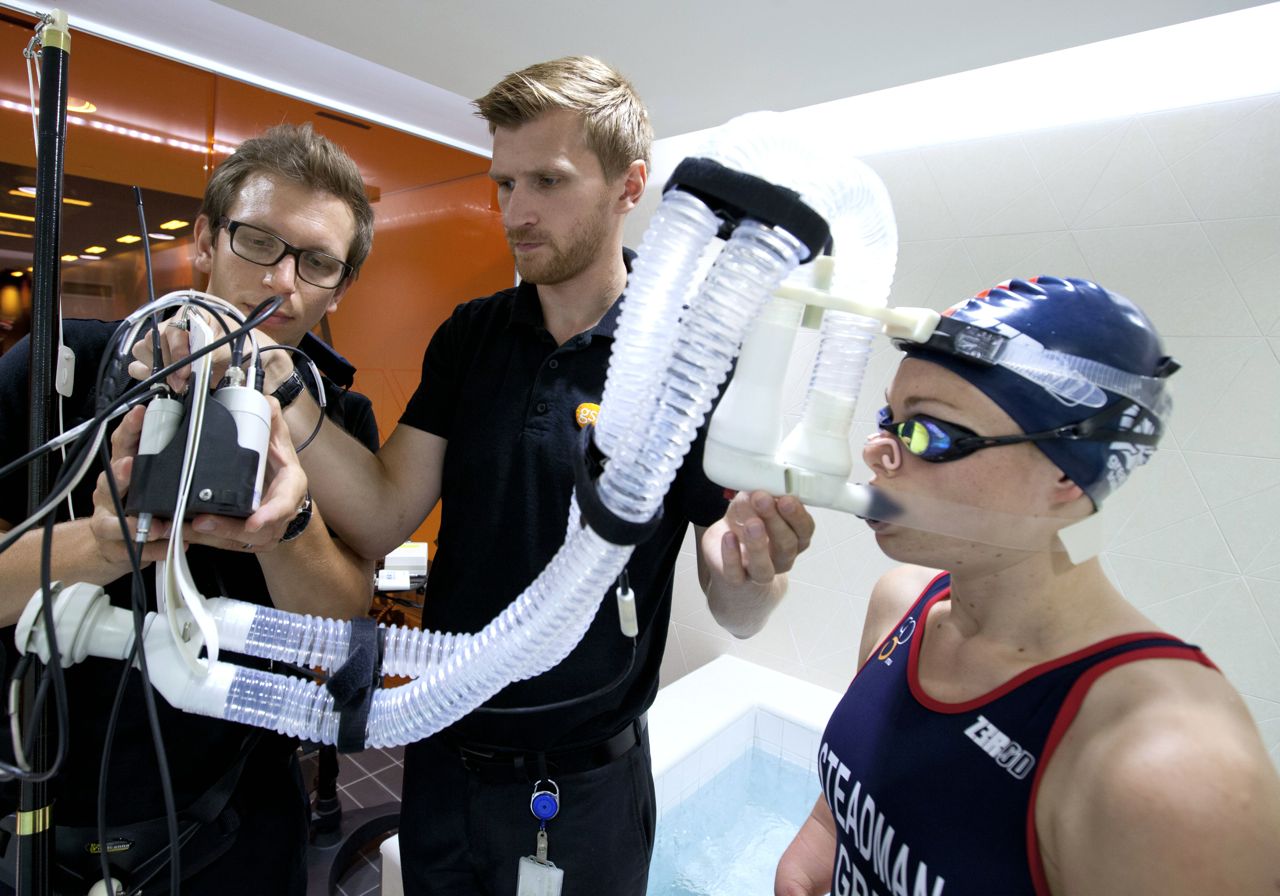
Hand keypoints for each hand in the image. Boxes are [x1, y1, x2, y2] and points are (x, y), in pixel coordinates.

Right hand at [89, 405, 172, 566]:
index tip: (140, 413)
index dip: (129, 428)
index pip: (122, 444)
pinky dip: (152, 549)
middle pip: (110, 479)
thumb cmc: (135, 507)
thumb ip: (166, 466)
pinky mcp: (113, 546)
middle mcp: (110, 493)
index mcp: (122, 471)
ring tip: (158, 525)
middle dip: (120, 473)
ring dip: (135, 522)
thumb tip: (202, 444)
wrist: (110, 546)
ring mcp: (108, 519)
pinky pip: (133, 548)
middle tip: (130, 467)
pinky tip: (167, 547)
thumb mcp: (148, 482)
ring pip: (114, 520)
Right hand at [127, 308, 282, 393]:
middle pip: (151, 340)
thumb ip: (210, 353)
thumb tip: (190, 366)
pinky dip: (149, 376)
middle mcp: (177, 327)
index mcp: (192, 315)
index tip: (186, 370)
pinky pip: (141, 366)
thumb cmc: (247, 347)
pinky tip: (164, 385)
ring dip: (156, 369)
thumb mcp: (233, 346)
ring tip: (177, 384)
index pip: (171, 329)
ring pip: (142, 352)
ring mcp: (168, 345)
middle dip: (166, 363)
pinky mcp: (165, 363)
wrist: (257, 362)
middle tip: (182, 382)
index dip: (176, 351)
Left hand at [185, 397, 307, 552]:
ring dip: (206, 537)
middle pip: (254, 532)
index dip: (270, 515)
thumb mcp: (280, 441)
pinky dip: (199, 540)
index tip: (253, 522)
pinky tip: (178, 534)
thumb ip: (271, 420)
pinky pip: (220, 544)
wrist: (283, 495)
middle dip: (226, 529)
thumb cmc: (279, 467)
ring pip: (234, 542)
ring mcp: (261, 533)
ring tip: (179, 529)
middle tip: (200, 522)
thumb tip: (264, 401)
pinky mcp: (242, 541)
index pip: (284, 504)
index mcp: (289, 489)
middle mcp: (277, 517)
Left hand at [708, 490, 814, 586]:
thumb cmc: (745, 522)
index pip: (804, 529)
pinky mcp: (736, 579)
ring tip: (752, 523)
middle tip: (763, 500)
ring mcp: (759, 571)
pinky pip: (735, 573)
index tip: (786, 497)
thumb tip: (758, 487)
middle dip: (776, 521)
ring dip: (758, 544)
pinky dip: (731, 556)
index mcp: (794, 537)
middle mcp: (781, 558)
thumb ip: (756, 496)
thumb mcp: (751, 503)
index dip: (797, 515)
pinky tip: (728, 537)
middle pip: (786, 545)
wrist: (724, 549)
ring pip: (764, 566)